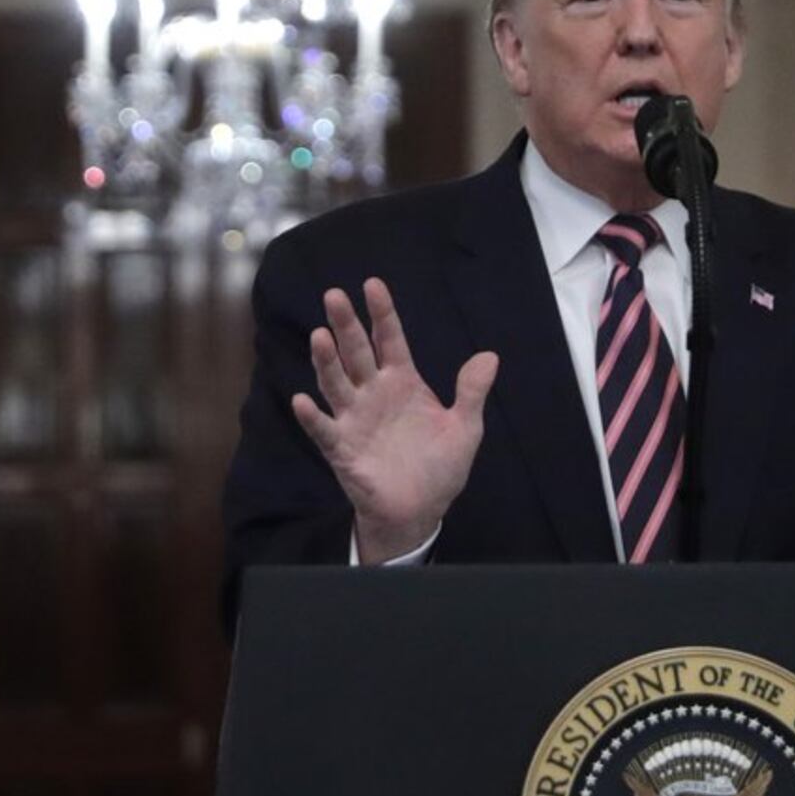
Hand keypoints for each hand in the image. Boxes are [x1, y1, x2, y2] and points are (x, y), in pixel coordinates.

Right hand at [291, 279, 496, 562]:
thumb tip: (490, 356)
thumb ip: (471, 392)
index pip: (390, 340)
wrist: (420, 511)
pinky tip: (303, 400)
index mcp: (403, 382)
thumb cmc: (439, 467)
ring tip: (320, 337)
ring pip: (336, 383)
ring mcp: (355, 419)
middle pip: (357, 352)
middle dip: (346, 325)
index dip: (382, 313)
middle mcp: (374, 393)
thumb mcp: (464, 429)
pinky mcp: (342, 448)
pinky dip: (313, 416)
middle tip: (334, 295)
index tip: (373, 284)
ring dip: (326, 361)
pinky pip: (324, 429)